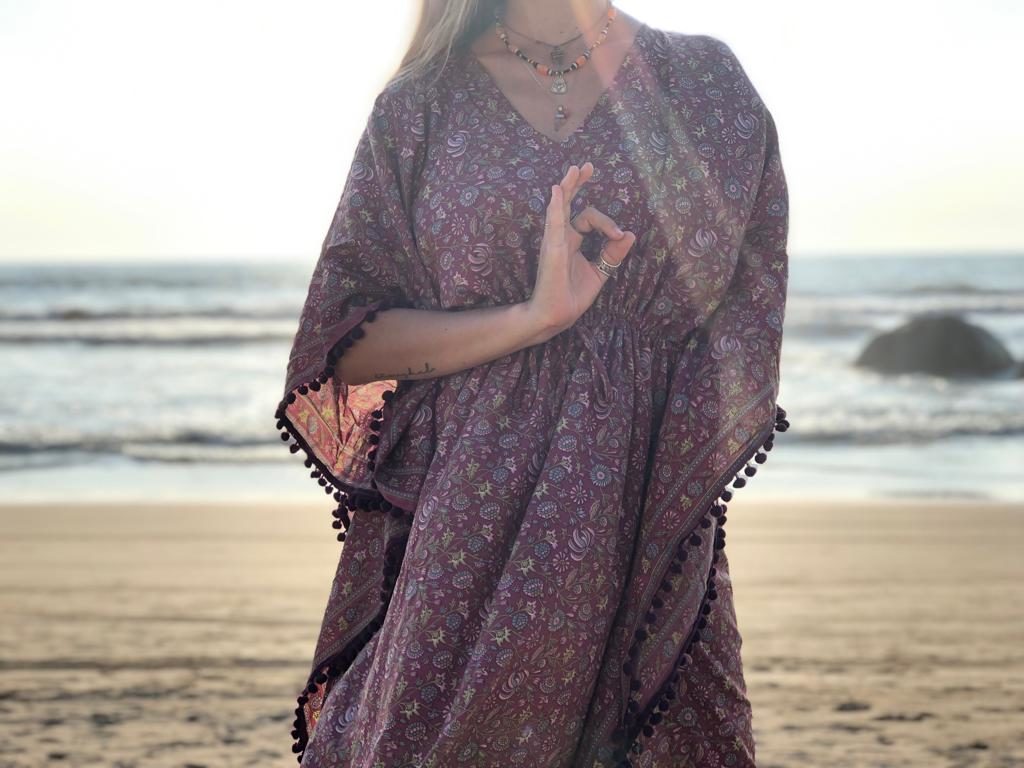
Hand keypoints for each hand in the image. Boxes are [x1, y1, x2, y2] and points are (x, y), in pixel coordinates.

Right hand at [526, 162, 635, 339]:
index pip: (589, 218)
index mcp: (571, 240)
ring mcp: (554, 240)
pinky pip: (554, 222)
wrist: (557, 315)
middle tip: (587, 166)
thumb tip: (631, 233)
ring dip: (567, 186)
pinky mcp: (552, 248)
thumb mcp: (600, 271)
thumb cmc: (572, 295)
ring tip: (574, 169)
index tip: (621, 236)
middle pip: (568, 202)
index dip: (608, 224)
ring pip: (559, 206)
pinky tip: (556, 190)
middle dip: (577, 183)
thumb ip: (613, 253)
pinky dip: (555, 205)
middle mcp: (560, 236)